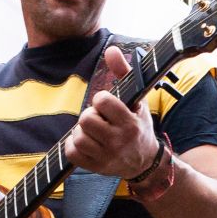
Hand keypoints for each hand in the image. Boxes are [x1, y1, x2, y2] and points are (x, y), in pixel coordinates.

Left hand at [63, 47, 156, 179]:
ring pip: (78, 137)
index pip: (102, 102)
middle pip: (86, 119)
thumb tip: (111, 50)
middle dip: (90, 115)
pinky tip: (87, 142)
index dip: (101, 99)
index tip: (107, 104)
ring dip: (81, 131)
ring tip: (93, 131)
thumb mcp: (137, 99)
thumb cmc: (138, 124)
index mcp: (130, 123)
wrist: (144, 162)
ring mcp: (106, 157)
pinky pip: (72, 152)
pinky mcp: (96, 167)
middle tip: (99, 119)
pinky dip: (74, 145)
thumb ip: (123, 72)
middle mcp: (118, 141)